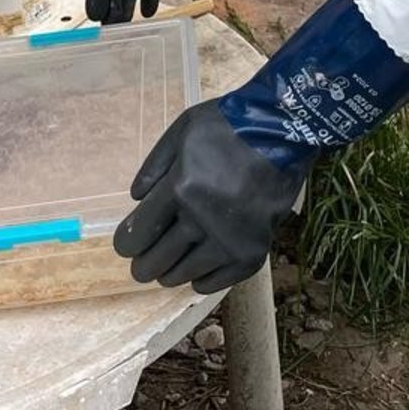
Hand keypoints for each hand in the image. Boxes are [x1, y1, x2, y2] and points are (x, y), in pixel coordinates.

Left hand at [114, 99, 307, 292]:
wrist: (282, 131)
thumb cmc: (227, 126)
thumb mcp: (182, 130)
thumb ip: (154, 165)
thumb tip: (136, 199)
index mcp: (180, 187)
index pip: (139, 232)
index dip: (126, 245)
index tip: (126, 246)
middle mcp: (201, 219)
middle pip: (157, 260)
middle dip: (143, 266)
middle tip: (142, 266)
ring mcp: (229, 240)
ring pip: (185, 274)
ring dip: (170, 274)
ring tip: (168, 270)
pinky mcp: (253, 252)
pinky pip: (217, 282)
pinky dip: (202, 282)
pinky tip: (196, 275)